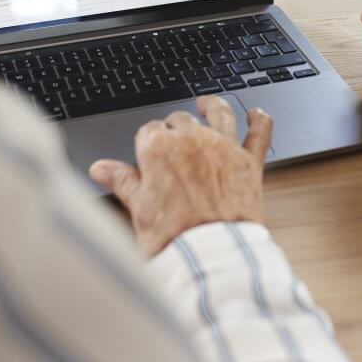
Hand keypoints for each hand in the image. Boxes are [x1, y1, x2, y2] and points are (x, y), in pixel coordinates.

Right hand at [89, 96, 271, 256]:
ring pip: (219, 113)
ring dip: (212, 106)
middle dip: (175, 128)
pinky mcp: (249, 163)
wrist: (211, 257)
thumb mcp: (138, 210)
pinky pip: (258, 133)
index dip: (147, 143)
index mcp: (159, 149)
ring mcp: (223, 148)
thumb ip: (123, 182)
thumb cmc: (173, 239)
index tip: (147, 154)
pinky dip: (259, 121)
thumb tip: (102, 169)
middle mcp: (192, 140)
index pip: (149, 131)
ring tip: (207, 103)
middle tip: (172, 145)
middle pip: (180, 120)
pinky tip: (257, 114)